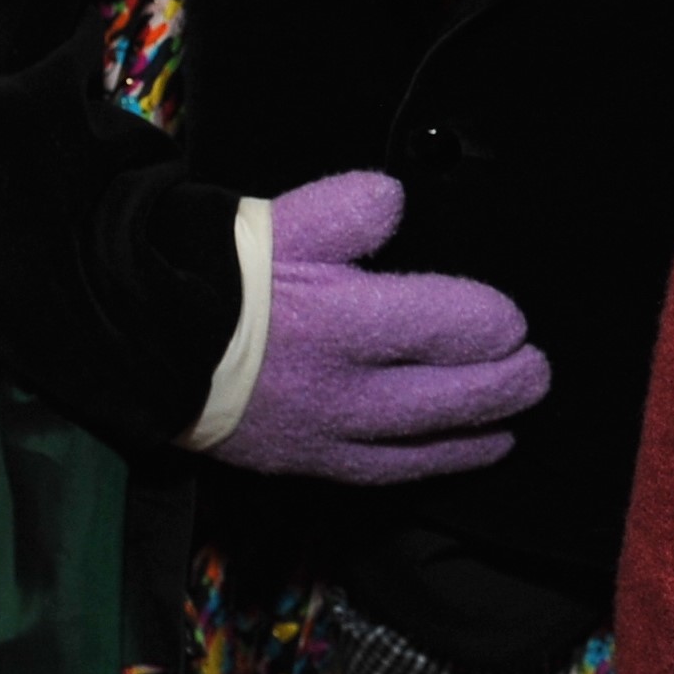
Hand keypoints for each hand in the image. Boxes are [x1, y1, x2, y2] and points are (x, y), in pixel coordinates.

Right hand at [213, 170, 548, 482]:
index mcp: (347, 321)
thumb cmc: (217, 274)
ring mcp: (327, 434)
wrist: (136, 342)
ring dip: (482, 428)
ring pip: (428, 443)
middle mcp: (347, 389)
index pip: (457, 327)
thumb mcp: (284, 222)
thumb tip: (396, 200)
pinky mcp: (305, 463)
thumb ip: (350, 210)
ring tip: (517, 416)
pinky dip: (435, 464)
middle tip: (537, 367)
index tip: (509, 318)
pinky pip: (385, 473)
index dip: (494, 322)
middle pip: (456, 394)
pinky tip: (464, 454)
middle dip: (509, 381)